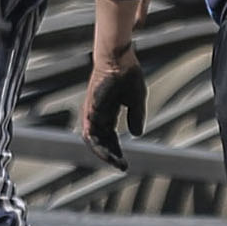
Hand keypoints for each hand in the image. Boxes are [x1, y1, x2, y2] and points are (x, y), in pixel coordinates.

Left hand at [81, 55, 144, 170]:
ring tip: (117, 163)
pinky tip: (108, 154)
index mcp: (107, 112)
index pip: (109, 137)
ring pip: (94, 141)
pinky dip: (98, 146)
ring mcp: (92, 113)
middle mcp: (97, 115)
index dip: (117, 150)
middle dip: (112, 155)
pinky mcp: (90, 111)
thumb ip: (136, 116)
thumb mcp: (136, 99)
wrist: (117, 58)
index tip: (125, 162)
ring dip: (104, 154)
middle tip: (122, 167)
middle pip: (102, 142)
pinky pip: (90, 134)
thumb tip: (136, 135)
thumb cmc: (126, 73)